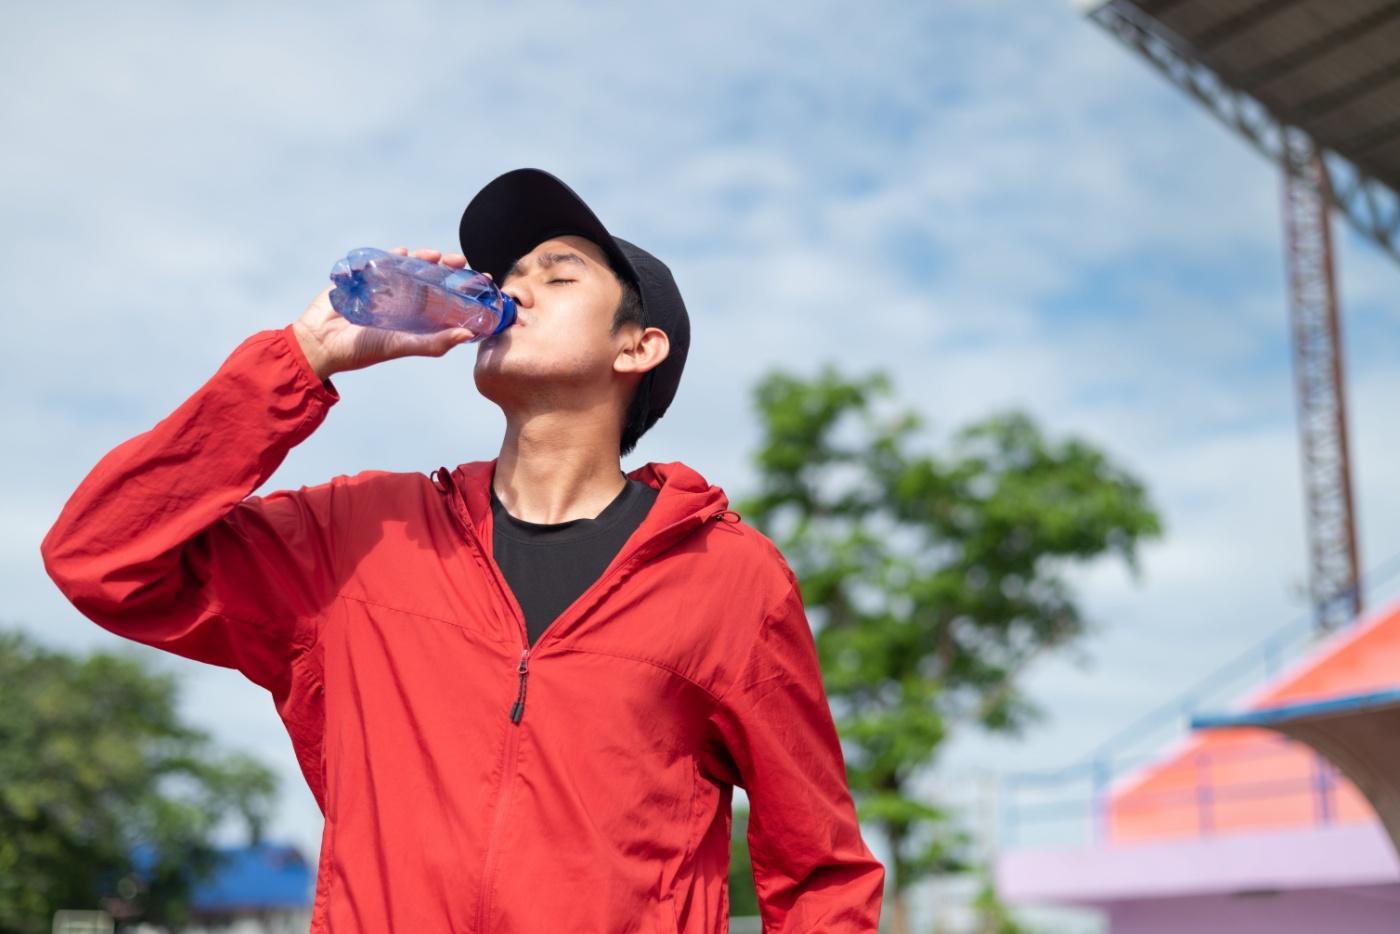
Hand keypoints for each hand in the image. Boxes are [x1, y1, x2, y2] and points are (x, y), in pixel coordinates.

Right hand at [292, 247, 481, 380]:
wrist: (321, 343)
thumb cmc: (363, 350)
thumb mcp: (402, 346)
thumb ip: (434, 343)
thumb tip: (467, 335)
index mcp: (416, 317)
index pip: (445, 298)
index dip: (463, 288)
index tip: (481, 278)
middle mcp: (403, 301)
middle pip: (430, 278)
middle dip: (445, 268)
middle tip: (458, 260)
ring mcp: (384, 287)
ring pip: (409, 267)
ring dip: (422, 259)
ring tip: (432, 255)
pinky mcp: (364, 277)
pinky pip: (380, 261)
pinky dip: (392, 255)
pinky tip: (401, 252)